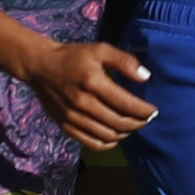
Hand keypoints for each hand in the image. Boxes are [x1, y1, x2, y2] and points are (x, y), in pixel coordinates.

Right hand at [24, 31, 158, 150]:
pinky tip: (115, 135)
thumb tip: (145, 78)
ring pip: (108, 136)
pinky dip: (108, 143)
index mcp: (93, 82)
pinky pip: (92, 144)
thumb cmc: (74, 56)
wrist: (40, 66)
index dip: (144, 111)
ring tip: (133, 125)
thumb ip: (125, 61)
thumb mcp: (100, 50)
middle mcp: (83, 103)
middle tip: (147, 119)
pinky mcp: (66, 126)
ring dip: (125, 133)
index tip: (154, 110)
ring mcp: (73, 118)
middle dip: (138, 123)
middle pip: (119, 123)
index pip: (126, 104)